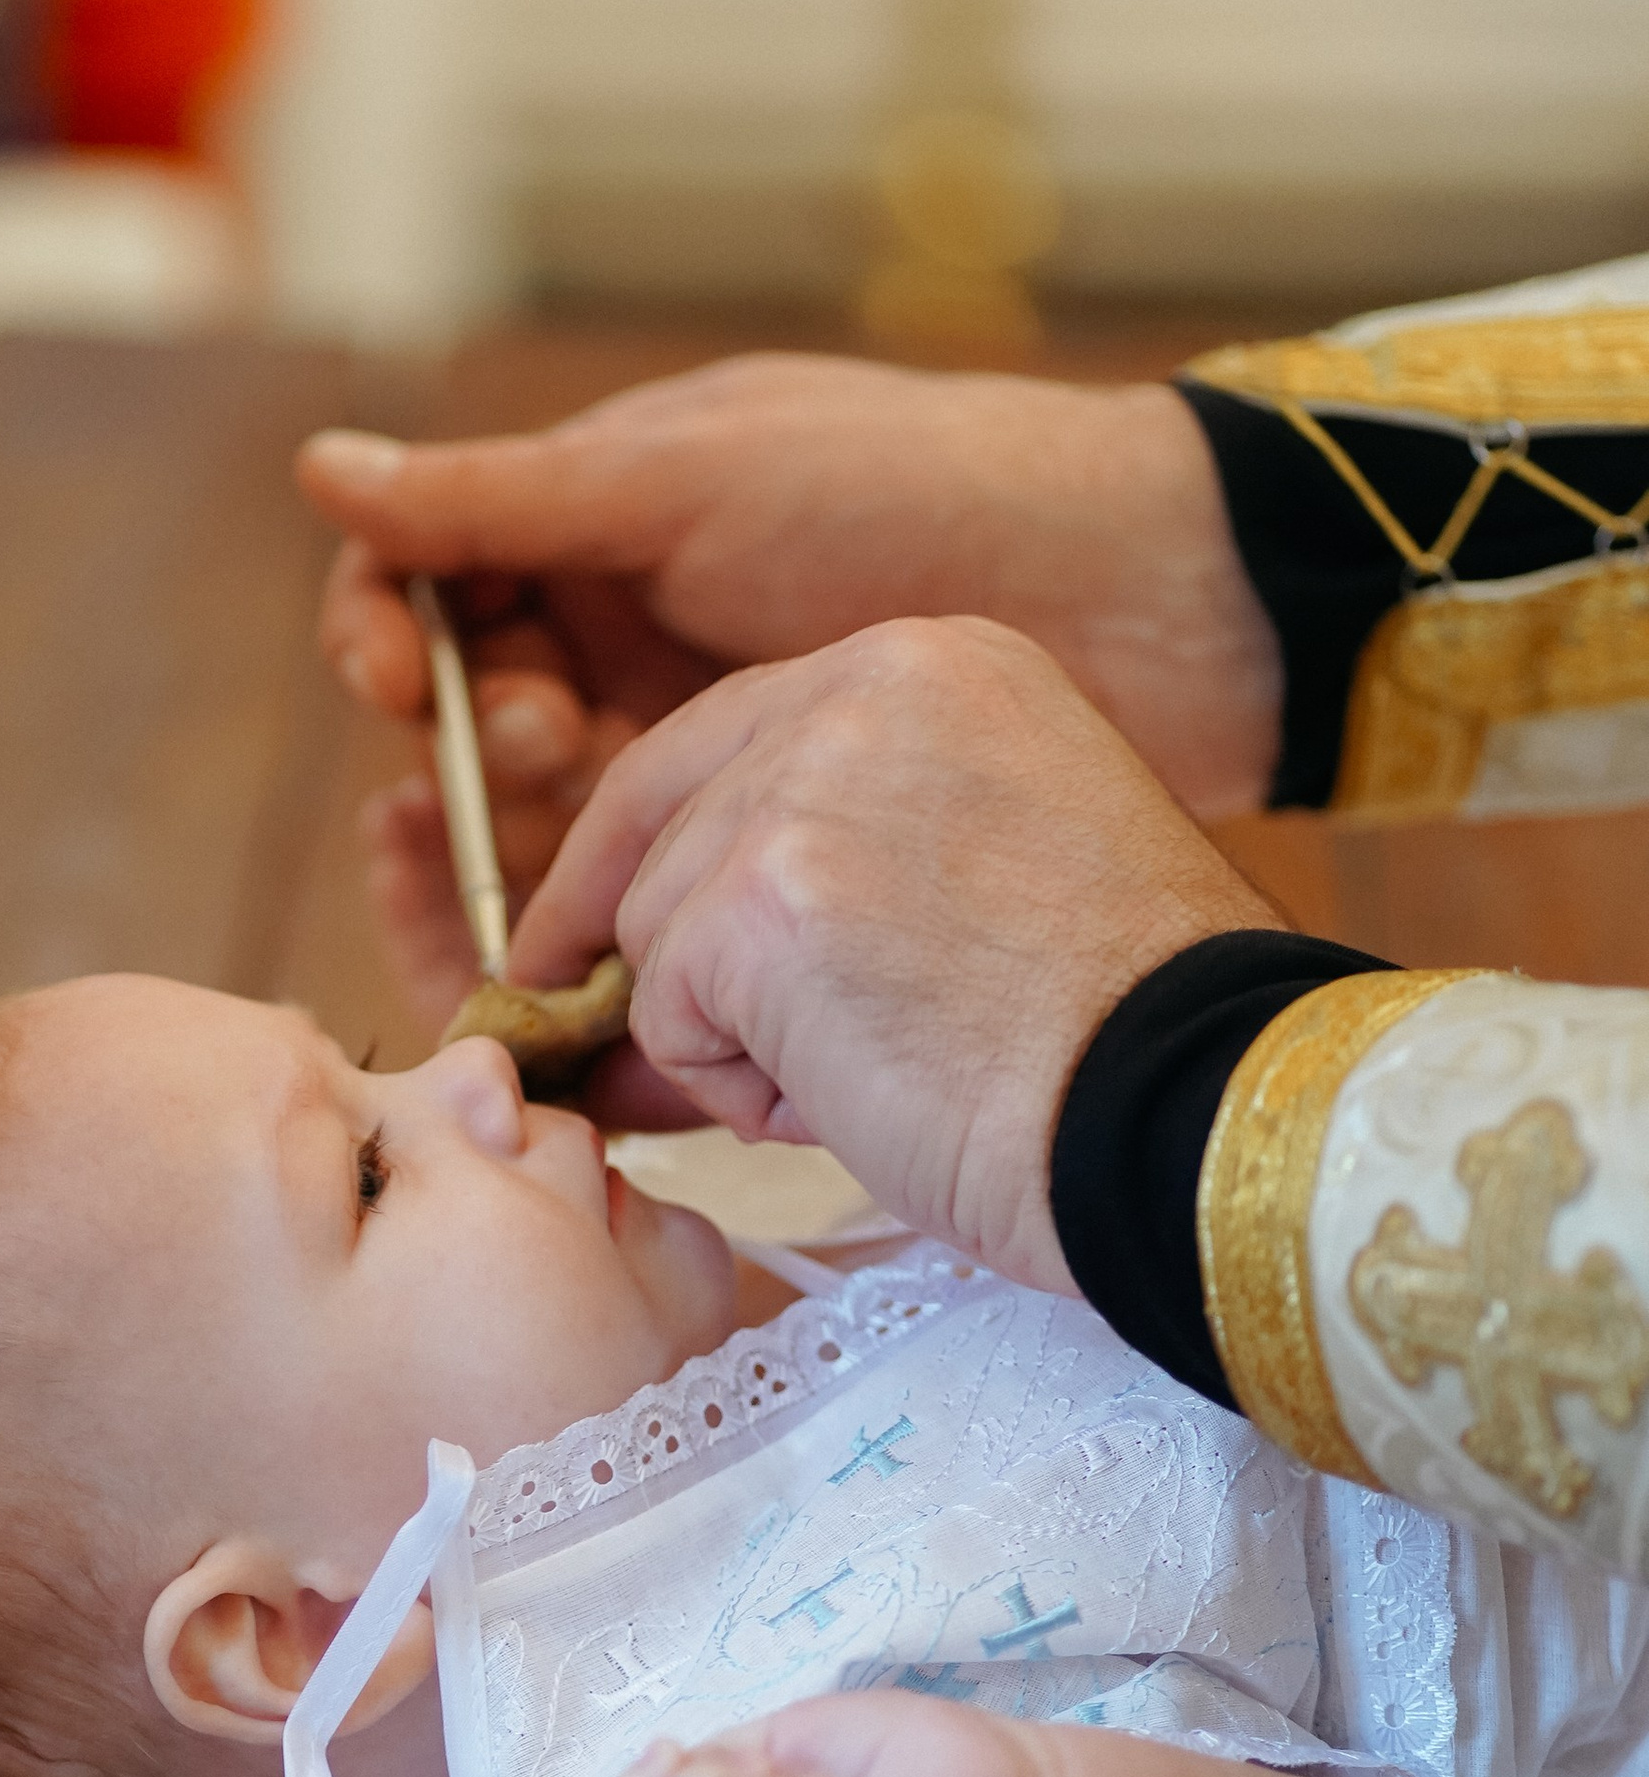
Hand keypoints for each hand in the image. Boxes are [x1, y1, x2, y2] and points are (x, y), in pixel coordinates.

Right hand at [300, 355, 1280, 1031]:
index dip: (395, 639)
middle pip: (482, 722)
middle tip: (553, 749)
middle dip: (483, 746)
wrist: (1138, 596)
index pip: (437, 589)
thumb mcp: (691, 483)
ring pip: (553, 825)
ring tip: (593, 812)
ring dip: (536, 840)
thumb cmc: (915, 491)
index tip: (398, 687)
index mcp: (606, 522)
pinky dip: (616, 924)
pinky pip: (649, 897)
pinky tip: (610, 943)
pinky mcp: (770, 846)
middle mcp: (640, 635)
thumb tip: (321, 473)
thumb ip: (504, 502)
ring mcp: (707, 744)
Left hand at [507, 616, 1281, 1289]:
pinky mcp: (757, 901)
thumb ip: (845, 858)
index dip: (648, 842)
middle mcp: (868, 689)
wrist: (1187, 1112)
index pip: (727, 733)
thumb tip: (653, 956)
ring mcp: (805, 786)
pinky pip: (669, 1013)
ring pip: (657, 926)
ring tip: (862, 1082)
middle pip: (667, 820)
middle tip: (614, 1052)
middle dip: (649, 952)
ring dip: (727, 1037)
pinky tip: (848, 1101)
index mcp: (941, 663)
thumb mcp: (995, 868)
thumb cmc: (1120, 1037)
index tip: (589, 926)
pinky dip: (733, 1088)